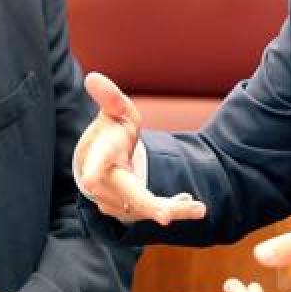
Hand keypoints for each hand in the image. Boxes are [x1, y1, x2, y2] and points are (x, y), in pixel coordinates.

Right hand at [74, 72, 206, 224]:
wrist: (101, 160)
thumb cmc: (112, 132)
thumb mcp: (115, 112)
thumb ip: (110, 97)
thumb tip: (93, 77)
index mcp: (100, 157)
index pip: (95, 166)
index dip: (97, 174)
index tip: (94, 181)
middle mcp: (104, 184)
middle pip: (129, 198)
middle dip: (153, 208)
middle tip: (176, 214)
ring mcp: (113, 201)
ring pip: (144, 211)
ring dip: (171, 209)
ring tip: (197, 208)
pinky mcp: (126, 210)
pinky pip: (150, 213)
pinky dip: (171, 209)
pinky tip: (192, 206)